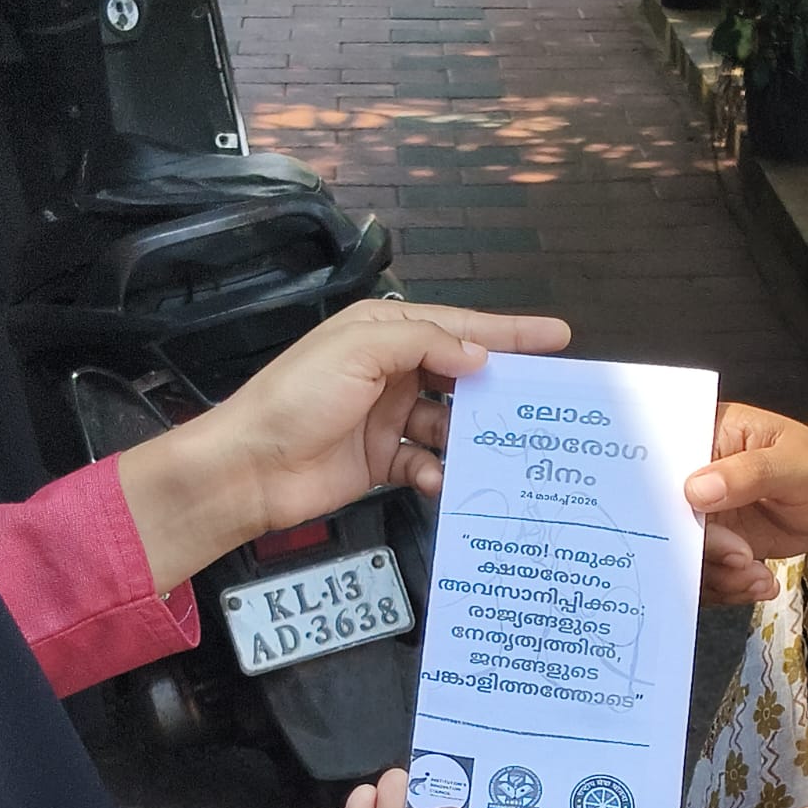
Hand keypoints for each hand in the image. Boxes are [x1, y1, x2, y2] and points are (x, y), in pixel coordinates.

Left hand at [119, 300, 571, 592]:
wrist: (250, 469)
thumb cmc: (295, 400)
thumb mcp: (360, 353)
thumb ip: (424, 343)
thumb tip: (478, 355)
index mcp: (384, 332)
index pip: (459, 326)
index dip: (510, 332)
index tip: (557, 337)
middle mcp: (390, 370)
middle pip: (462, 375)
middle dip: (500, 389)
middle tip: (545, 403)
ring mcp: (387, 418)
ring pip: (449, 424)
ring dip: (469, 439)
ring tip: (499, 451)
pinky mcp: (381, 461)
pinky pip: (426, 463)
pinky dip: (439, 473)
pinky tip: (443, 481)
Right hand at [688, 403, 807, 605]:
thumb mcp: (794, 465)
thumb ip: (749, 473)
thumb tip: (695, 490)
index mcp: (708, 434)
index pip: (668, 464)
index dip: (671, 499)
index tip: (702, 527)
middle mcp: (696, 473)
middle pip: (671, 517)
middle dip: (705, 549)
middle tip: (742, 558)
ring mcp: (702, 512)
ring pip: (685, 552)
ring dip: (720, 575)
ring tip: (758, 578)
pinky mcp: (713, 544)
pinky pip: (704, 572)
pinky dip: (729, 586)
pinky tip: (760, 583)